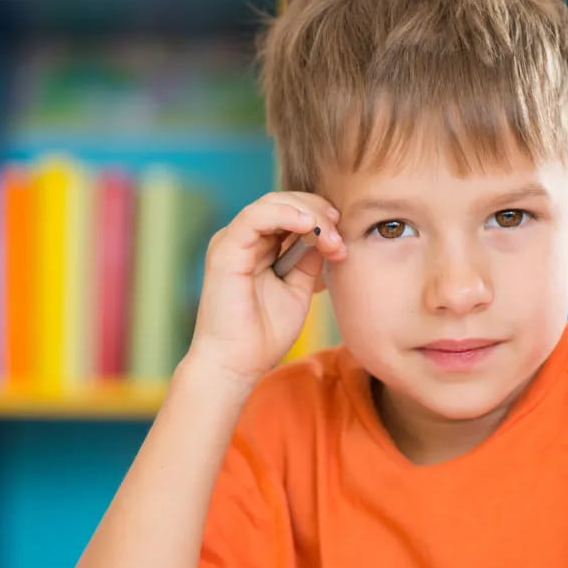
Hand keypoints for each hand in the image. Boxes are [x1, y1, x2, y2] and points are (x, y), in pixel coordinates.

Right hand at [187, 191, 344, 382]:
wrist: (237, 364)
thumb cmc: (263, 334)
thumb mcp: (298, 289)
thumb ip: (309, 260)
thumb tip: (328, 235)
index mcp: (258, 246)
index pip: (291, 213)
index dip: (321, 219)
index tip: (342, 242)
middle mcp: (244, 238)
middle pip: (285, 203)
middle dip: (319, 215)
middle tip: (339, 240)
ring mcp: (232, 241)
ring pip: (272, 203)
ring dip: (308, 215)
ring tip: (328, 237)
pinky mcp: (225, 249)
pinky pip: (256, 216)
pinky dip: (285, 214)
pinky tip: (309, 225)